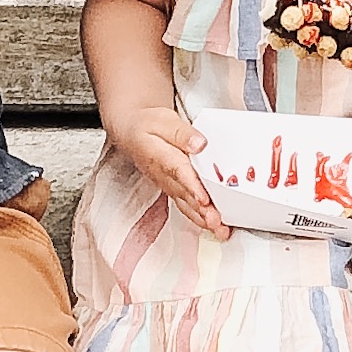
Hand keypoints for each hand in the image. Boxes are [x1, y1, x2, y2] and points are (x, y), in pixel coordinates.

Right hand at [113, 106, 227, 238]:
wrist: (131, 131)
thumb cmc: (148, 124)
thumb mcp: (163, 120)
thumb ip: (182, 133)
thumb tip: (200, 143)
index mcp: (160, 155)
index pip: (178, 172)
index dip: (192, 187)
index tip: (204, 199)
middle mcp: (164, 175)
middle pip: (185, 195)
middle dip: (201, 210)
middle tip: (218, 222)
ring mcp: (168, 184)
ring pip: (186, 205)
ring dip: (203, 219)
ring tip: (220, 230)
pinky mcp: (173, 189)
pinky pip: (186, 206)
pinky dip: (200, 218)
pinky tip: (215, 227)